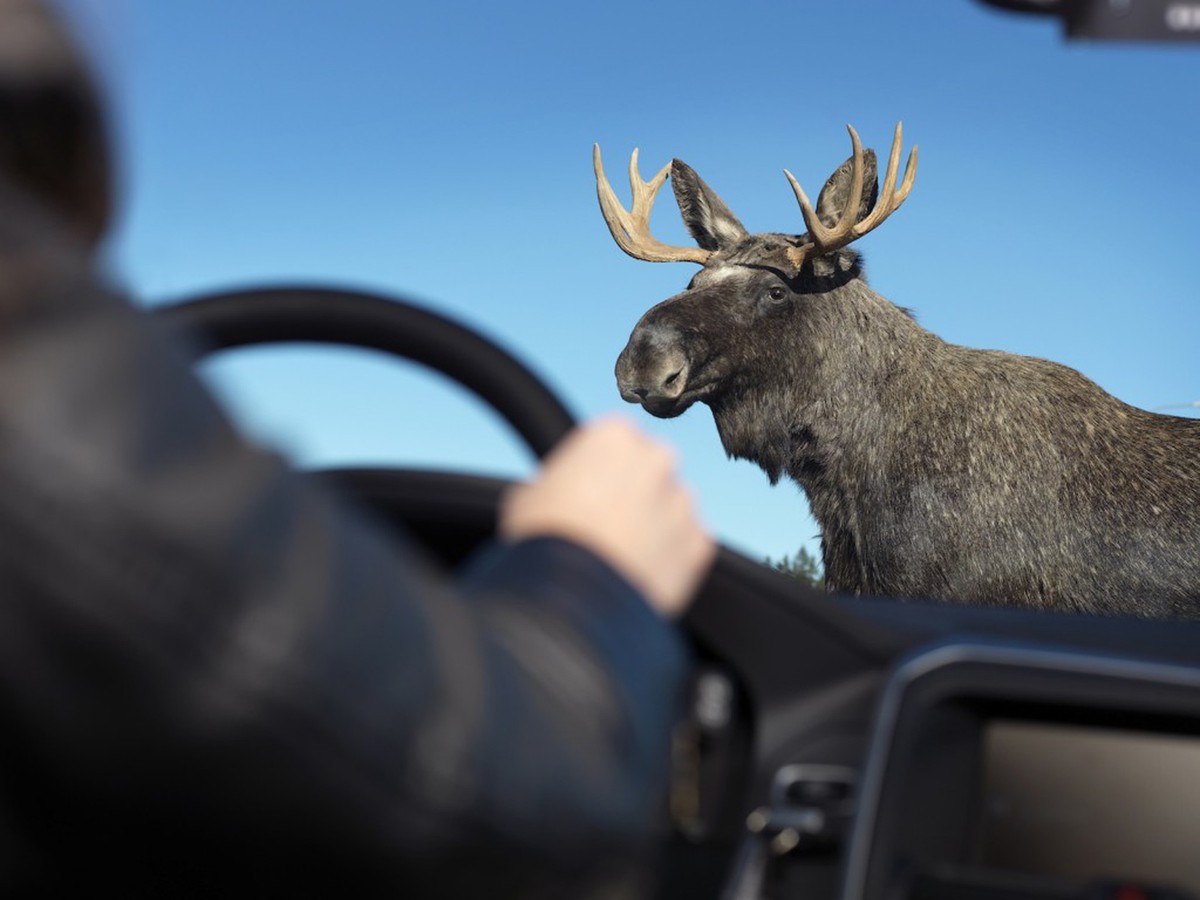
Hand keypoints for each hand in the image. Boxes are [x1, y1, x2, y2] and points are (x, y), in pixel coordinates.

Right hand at [499, 417, 714, 617]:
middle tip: (604, 527)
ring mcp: (683, 501)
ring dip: (653, 525)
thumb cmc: (544, 540)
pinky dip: (670, 559)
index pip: (613, 443)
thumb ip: (553, 482)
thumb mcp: (527, 496)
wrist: (573, 596)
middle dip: (632, 494)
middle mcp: (658, 458)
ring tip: (620, 556)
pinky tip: (640, 573)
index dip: (596, 471)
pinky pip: (686, 546)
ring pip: (670, 509)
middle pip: (648, 471)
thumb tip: (552, 494)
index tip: (585, 494)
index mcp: (614, 435)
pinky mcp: (699, 542)